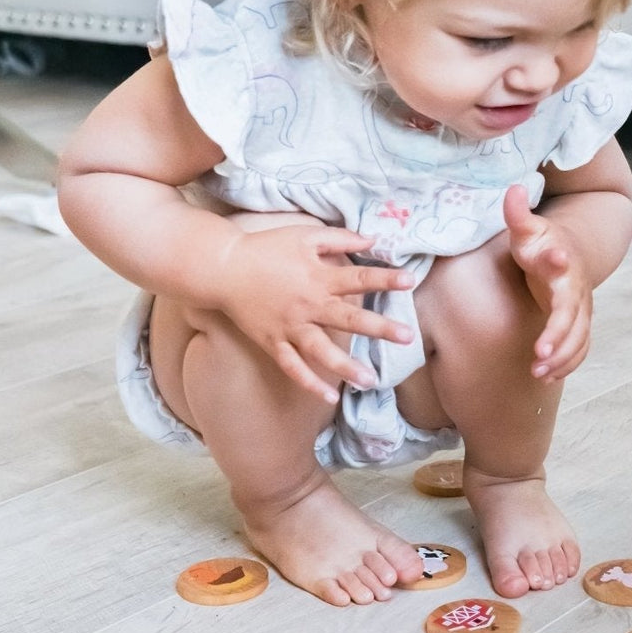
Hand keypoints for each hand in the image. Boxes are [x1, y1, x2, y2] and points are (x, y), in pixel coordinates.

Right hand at [216, 224, 415, 401]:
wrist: (221, 268)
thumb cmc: (265, 248)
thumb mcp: (304, 235)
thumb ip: (340, 238)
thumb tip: (373, 240)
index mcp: (318, 276)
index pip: (358, 278)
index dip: (385, 279)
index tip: (410, 280)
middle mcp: (307, 304)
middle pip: (348, 318)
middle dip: (379, 328)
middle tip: (407, 337)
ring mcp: (289, 327)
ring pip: (321, 351)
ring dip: (346, 366)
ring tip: (370, 380)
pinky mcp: (272, 342)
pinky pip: (292, 367)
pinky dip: (309, 383)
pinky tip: (329, 397)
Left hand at [502, 184, 592, 381]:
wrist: (571, 253)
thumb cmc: (541, 243)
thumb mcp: (528, 228)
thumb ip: (518, 213)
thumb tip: (513, 189)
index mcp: (562, 263)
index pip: (563, 269)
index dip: (559, 268)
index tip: (556, 266)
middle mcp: (576, 289)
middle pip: (573, 316)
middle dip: (559, 336)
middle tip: (540, 353)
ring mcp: (581, 310)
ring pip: (580, 338)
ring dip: (562, 357)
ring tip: (537, 372)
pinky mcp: (580, 325)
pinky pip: (581, 348)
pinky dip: (568, 363)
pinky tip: (546, 375)